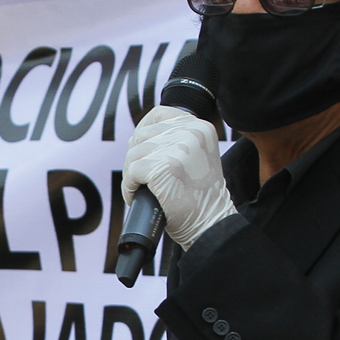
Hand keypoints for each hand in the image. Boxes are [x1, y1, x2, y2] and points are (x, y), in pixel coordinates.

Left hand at [122, 105, 236, 250]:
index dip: (144, 131)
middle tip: (144, 178)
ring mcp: (176, 149)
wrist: (211, 224)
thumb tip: (140, 136)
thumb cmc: (201, 197)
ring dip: (132, 174)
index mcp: (200, 127)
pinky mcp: (161, 167)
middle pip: (142, 135)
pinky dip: (129, 187)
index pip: (159, 114)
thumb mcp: (198, 157)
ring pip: (133, 154)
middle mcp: (190, 133)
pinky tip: (139, 196)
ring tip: (144, 188)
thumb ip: (178, 140)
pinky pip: (131, 172)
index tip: (142, 149)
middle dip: (137, 158)